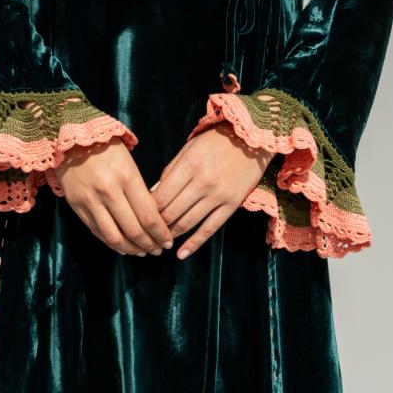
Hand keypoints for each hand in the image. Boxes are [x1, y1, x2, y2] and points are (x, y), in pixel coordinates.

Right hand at [55, 138, 173, 255]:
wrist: (70, 140)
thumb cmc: (106, 148)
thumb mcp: (129, 162)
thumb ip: (140, 189)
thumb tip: (153, 216)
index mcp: (127, 177)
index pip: (148, 215)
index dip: (161, 234)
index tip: (168, 241)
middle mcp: (109, 191)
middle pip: (133, 230)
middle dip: (150, 245)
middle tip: (159, 250)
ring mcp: (91, 201)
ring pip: (114, 237)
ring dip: (131, 249)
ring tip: (142, 252)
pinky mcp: (77, 207)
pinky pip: (97, 232)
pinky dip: (112, 243)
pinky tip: (123, 247)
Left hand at [150, 122, 273, 259]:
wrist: (253, 138)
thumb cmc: (217, 140)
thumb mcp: (189, 147)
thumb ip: (171, 170)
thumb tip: (152, 193)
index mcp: (188, 166)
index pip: (160, 196)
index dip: (147, 210)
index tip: (139, 217)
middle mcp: (202, 182)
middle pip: (171, 212)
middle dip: (156, 226)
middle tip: (146, 234)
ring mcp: (218, 195)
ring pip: (187, 223)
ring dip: (171, 235)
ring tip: (160, 244)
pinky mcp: (232, 204)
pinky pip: (210, 228)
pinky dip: (194, 244)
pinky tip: (182, 254)